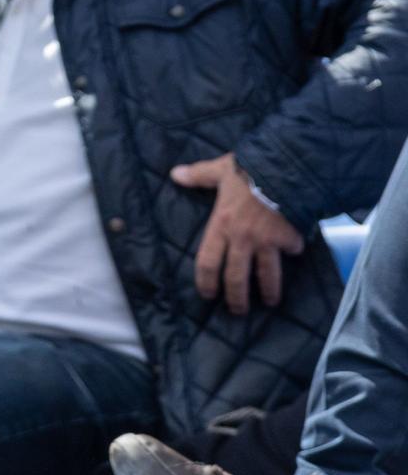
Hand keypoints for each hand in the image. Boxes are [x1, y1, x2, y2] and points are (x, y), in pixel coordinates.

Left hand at [171, 153, 304, 314]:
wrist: (285, 165)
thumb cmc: (250, 168)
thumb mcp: (221, 170)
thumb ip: (200, 175)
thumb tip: (176, 174)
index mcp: (220, 226)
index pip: (207, 263)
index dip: (206, 282)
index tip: (208, 295)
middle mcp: (241, 238)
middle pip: (235, 277)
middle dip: (236, 297)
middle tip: (238, 310)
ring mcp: (266, 240)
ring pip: (266, 273)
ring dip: (269, 290)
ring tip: (271, 302)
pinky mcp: (288, 235)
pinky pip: (292, 249)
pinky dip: (295, 251)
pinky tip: (297, 255)